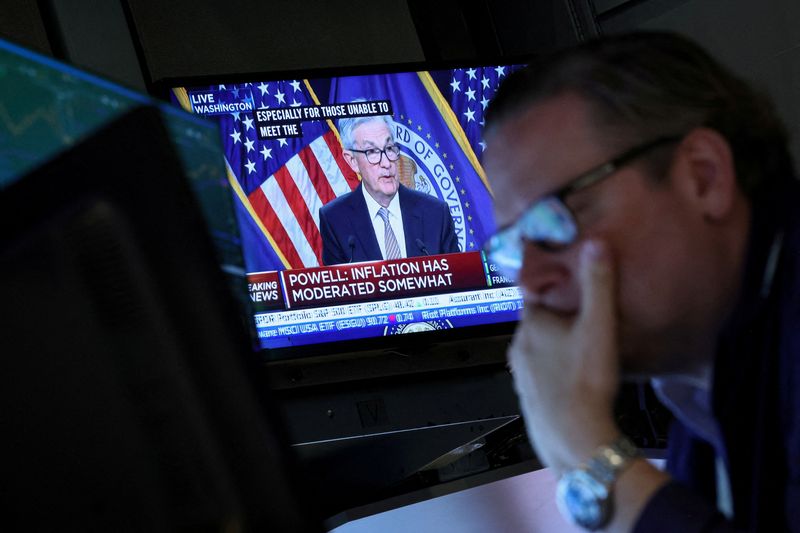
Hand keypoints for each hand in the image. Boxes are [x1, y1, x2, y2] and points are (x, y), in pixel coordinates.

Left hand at [509, 239, 620, 471]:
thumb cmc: (586, 380)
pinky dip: (553, 369)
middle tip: (584, 315)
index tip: (568, 281)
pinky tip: (573, 377)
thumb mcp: (599, 327)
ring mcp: (519, 375)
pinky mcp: (527, 397)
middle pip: (537, 321)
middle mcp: (517, 346)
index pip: (536, 293)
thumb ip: (599, 285)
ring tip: (582, 346)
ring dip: (555, 344)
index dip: (553, 286)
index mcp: (531, 324)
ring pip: (537, 348)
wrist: (573, 440)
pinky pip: (540, 373)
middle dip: (556, 315)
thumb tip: (595, 241)